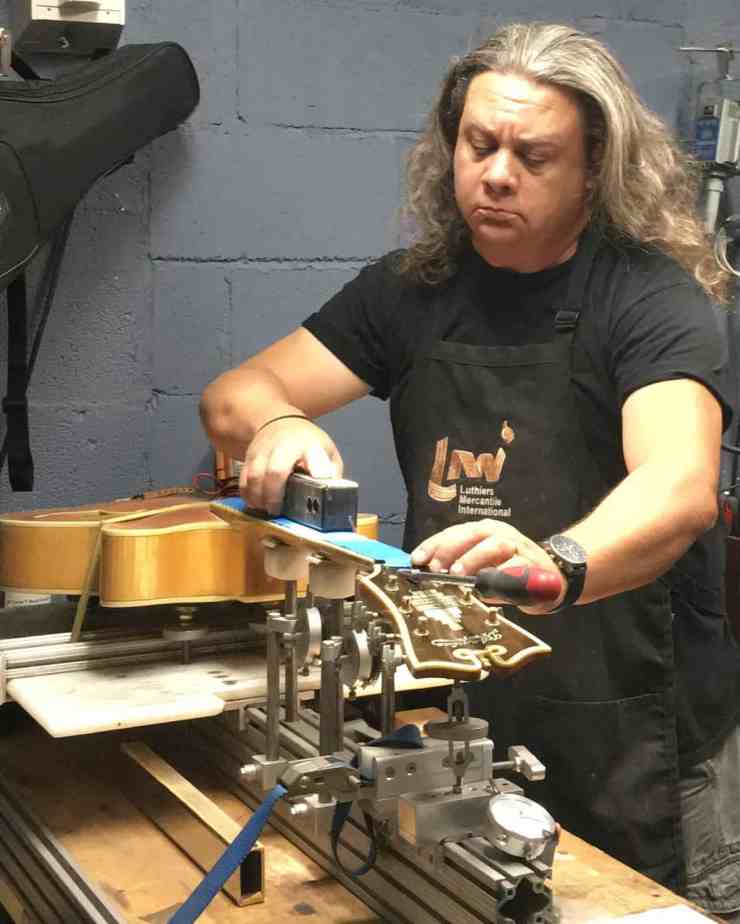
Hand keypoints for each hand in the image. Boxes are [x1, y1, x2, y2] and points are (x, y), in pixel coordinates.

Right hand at [240, 418, 343, 513]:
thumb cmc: (307, 444)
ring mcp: (263, 451)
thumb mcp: (327, 452)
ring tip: (267, 510)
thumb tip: (333, 497)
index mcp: (310, 445)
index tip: (319, 479)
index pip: (314, 456)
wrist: (278, 423)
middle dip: (275, 495)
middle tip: (278, 511)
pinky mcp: (248, 458)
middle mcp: (283, 445)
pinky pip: (243, 480)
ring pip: (254, 477)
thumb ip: (332, 473)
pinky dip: (248, 496)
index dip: (317, 468)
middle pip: (276, 471)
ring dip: (259, 499)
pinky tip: (257, 504)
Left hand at [411, 519, 565, 614]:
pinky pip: (516, 569)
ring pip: (496, 546)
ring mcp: (519, 548)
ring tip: (460, 574)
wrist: (554, 577)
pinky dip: (500, 577)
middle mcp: (501, 534)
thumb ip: (459, 566)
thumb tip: (428, 573)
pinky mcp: (534, 567)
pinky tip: (488, 589)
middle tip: (438, 567)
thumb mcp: (482, 565)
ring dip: (475, 559)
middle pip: (474, 533)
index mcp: (485, 531)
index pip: (455, 532)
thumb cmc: (511, 570)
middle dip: (452, 549)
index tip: (417, 559)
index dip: (434, 544)